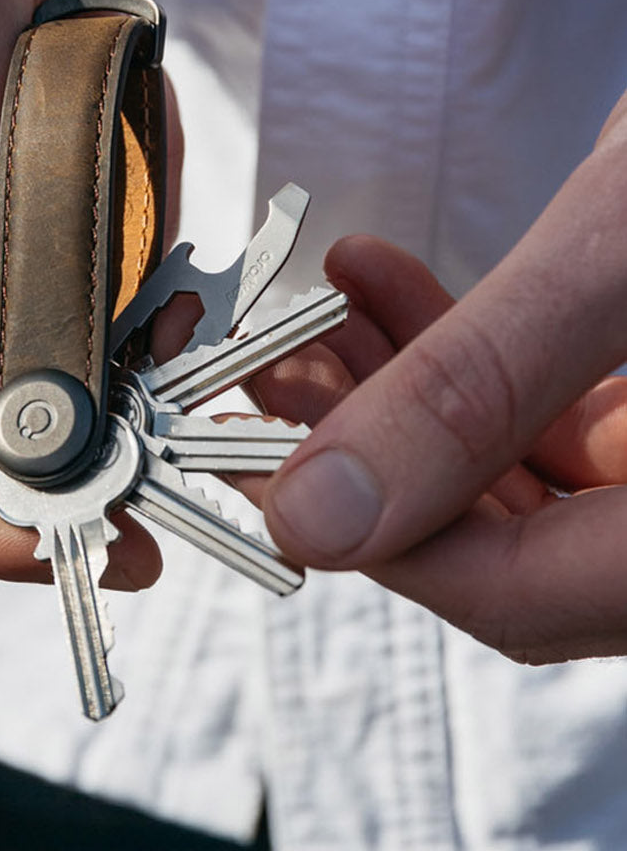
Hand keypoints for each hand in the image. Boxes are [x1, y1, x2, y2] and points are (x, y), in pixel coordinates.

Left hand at [246, 97, 626, 661]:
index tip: (261, 460)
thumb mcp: (626, 250)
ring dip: (404, 401)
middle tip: (268, 371)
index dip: (375, 537)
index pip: (525, 601)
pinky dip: (475, 364)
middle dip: (372, 456)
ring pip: (533, 484)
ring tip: (310, 313)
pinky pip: (571, 423)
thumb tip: (321, 515)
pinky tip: (385, 283)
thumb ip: (476, 388)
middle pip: (520, 551)